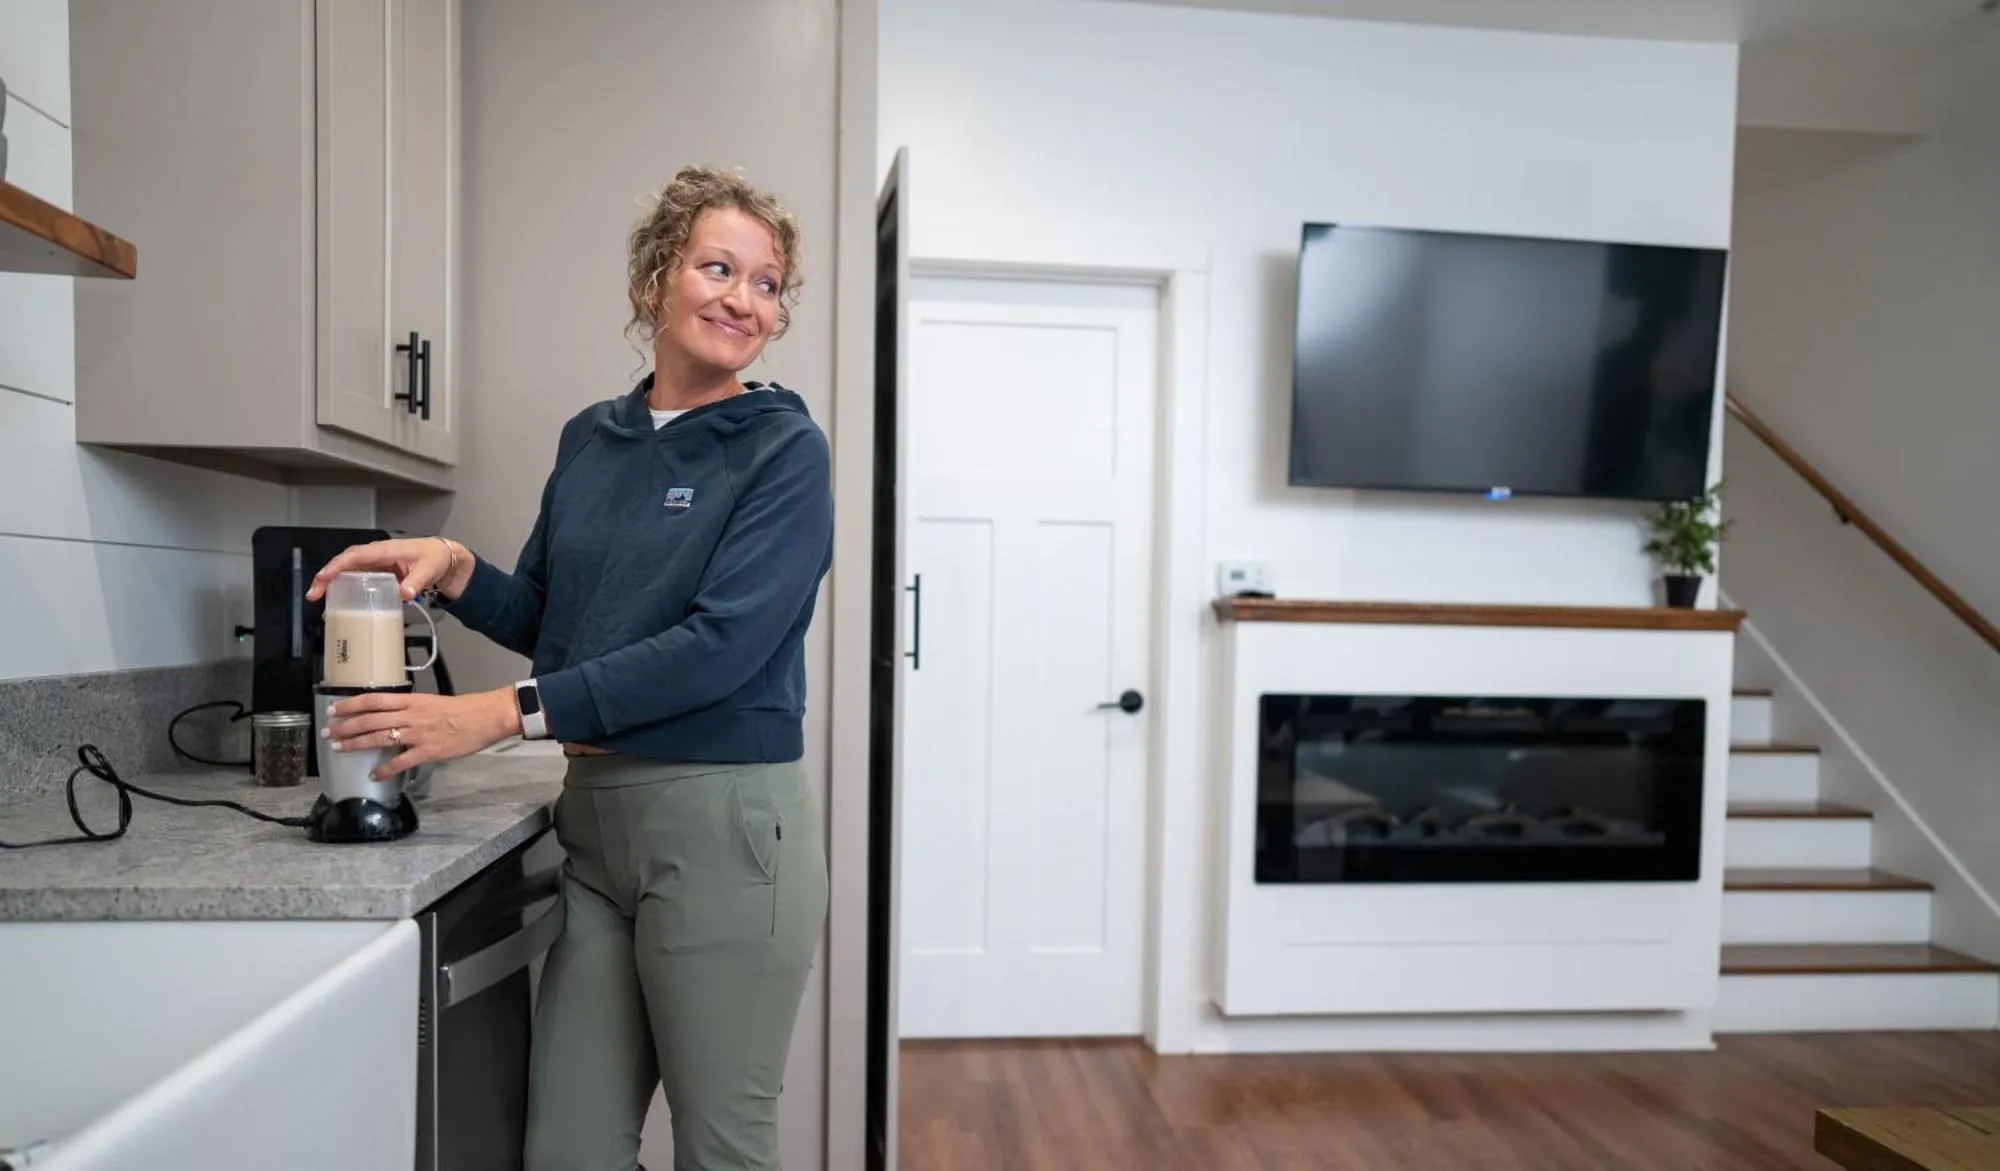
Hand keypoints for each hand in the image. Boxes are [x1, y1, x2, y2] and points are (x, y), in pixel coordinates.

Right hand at [304, 536, 465, 603]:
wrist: (444, 559)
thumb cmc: (435, 558)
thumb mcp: (428, 569)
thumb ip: (416, 582)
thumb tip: (404, 593)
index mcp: (386, 550)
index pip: (355, 556)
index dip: (337, 565)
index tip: (324, 577)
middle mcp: (377, 555)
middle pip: (345, 562)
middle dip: (327, 576)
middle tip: (314, 593)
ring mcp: (376, 563)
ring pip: (348, 569)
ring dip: (332, 581)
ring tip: (318, 597)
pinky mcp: (378, 572)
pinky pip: (357, 576)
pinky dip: (344, 585)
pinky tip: (338, 598)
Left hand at [323, 687, 524, 779]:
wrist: (486, 717)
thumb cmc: (462, 710)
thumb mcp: (431, 703)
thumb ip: (410, 709)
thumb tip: (391, 716)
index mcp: (411, 701)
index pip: (373, 700)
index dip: (351, 704)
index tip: (334, 709)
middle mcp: (410, 716)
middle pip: (370, 719)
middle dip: (346, 726)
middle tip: (328, 732)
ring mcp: (418, 734)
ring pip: (379, 738)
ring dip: (356, 744)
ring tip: (339, 748)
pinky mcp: (428, 751)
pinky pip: (400, 762)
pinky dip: (385, 769)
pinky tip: (373, 775)